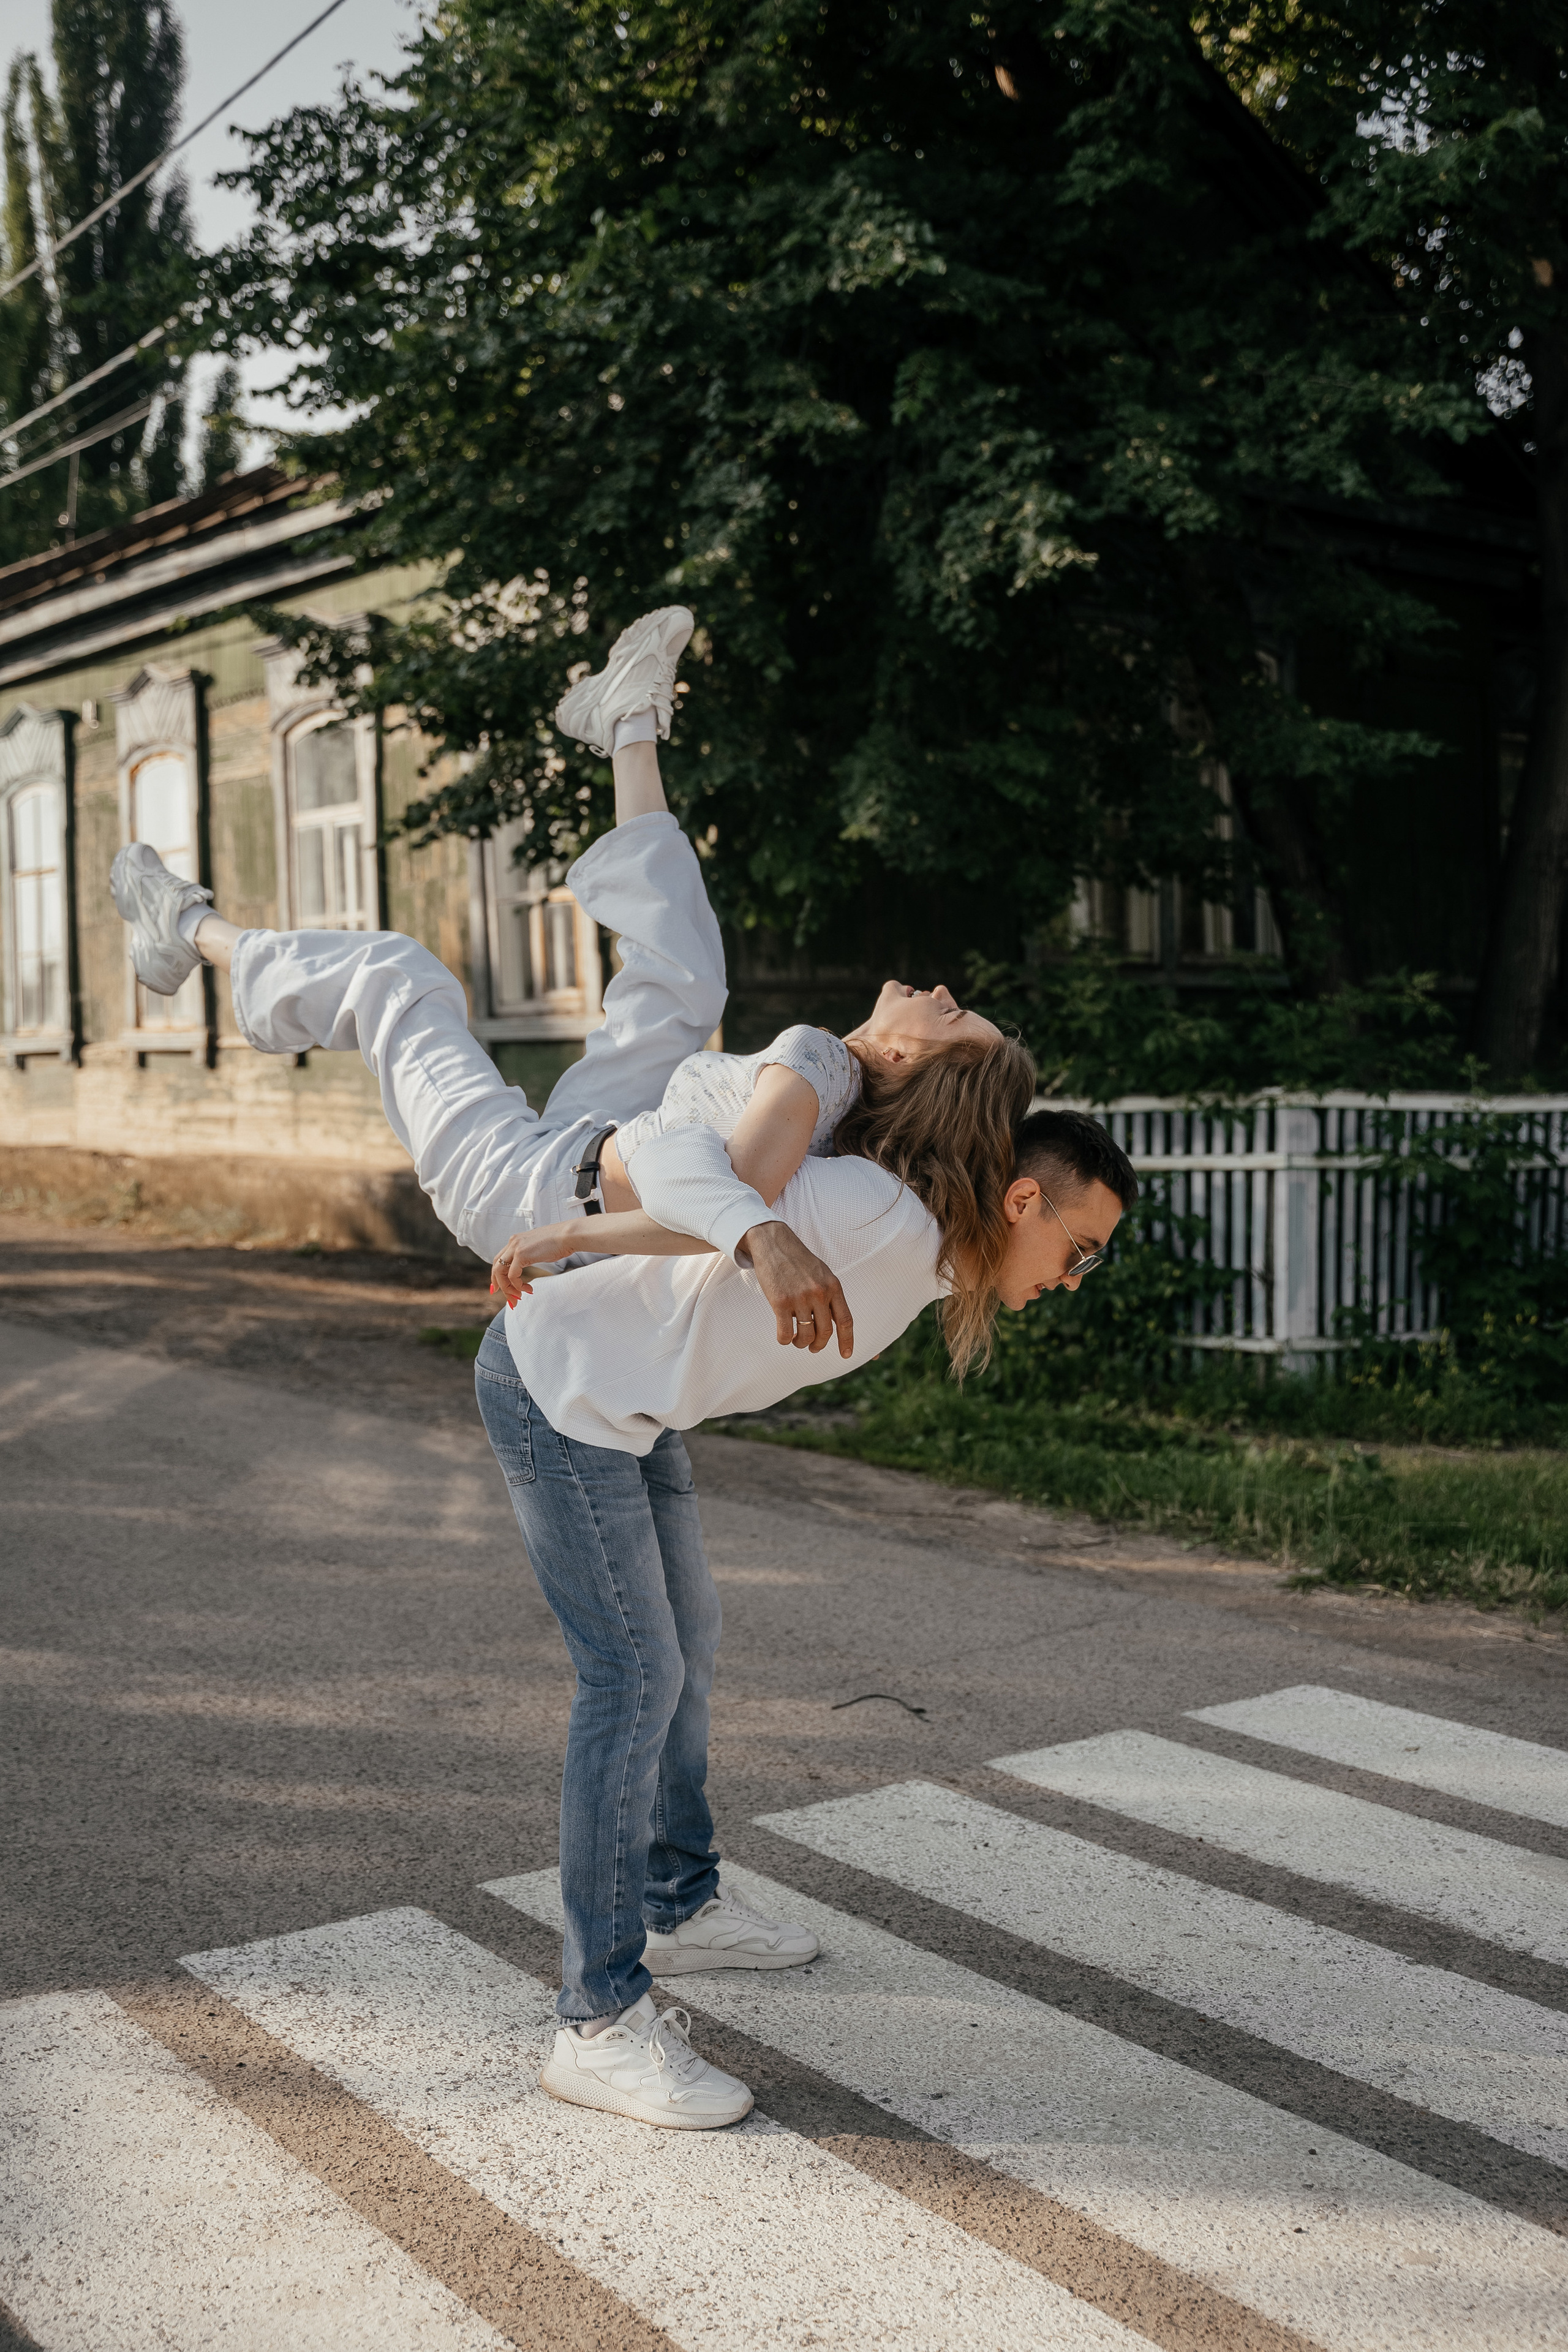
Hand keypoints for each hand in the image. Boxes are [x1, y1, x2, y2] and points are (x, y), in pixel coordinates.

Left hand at [490, 1226, 569, 1305]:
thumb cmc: (559, 1243)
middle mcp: (513, 1242)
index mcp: (516, 1240)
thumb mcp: (538, 1249)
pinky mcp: (521, 1254)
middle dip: (499, 1285)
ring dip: (508, 1288)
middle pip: (496, 1267)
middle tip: (509, 1298)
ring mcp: (515, 1247)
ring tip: (518, 1297)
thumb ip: (529, 1255)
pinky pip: (512, 1275)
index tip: (499, 1287)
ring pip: (500, 1272)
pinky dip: (517, 1285)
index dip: (497, 1275)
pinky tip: (527, 1289)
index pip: (499, 1259)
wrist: (568, 1236)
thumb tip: (527, 1265)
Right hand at [741, 1220, 854, 1357]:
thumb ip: (829, 1294)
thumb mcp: (822, 1273)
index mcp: (833, 1287)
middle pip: (825, 1332)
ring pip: (806, 1335)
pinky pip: (785, 1332)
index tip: (846, 1355)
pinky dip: (785, 1340)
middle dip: (819, 1345)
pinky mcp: (781, 1302)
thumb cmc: (797, 1260)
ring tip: (797, 1341)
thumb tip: (833, 1321)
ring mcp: (800, 1298)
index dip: (847, 1340)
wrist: (773, 1243)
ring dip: (801, 1343)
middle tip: (813, 1348)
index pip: (845, 1320)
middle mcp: (819, 1293)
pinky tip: (783, 1337)